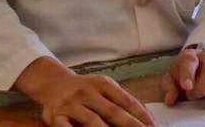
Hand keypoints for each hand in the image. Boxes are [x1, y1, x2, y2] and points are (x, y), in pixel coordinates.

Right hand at [15, 57, 154, 126]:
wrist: (51, 83)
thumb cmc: (83, 89)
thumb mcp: (102, 88)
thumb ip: (120, 100)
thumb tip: (145, 115)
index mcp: (103, 84)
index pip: (126, 101)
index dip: (141, 115)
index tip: (153, 126)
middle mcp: (88, 92)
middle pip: (113, 112)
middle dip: (130, 125)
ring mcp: (71, 104)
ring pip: (92, 121)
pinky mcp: (55, 116)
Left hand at [160, 47, 204, 105]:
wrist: (198, 69)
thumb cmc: (184, 75)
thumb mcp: (171, 79)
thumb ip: (168, 87)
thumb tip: (170, 100)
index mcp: (190, 57)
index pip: (190, 61)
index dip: (188, 74)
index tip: (187, 87)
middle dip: (202, 88)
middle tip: (194, 97)